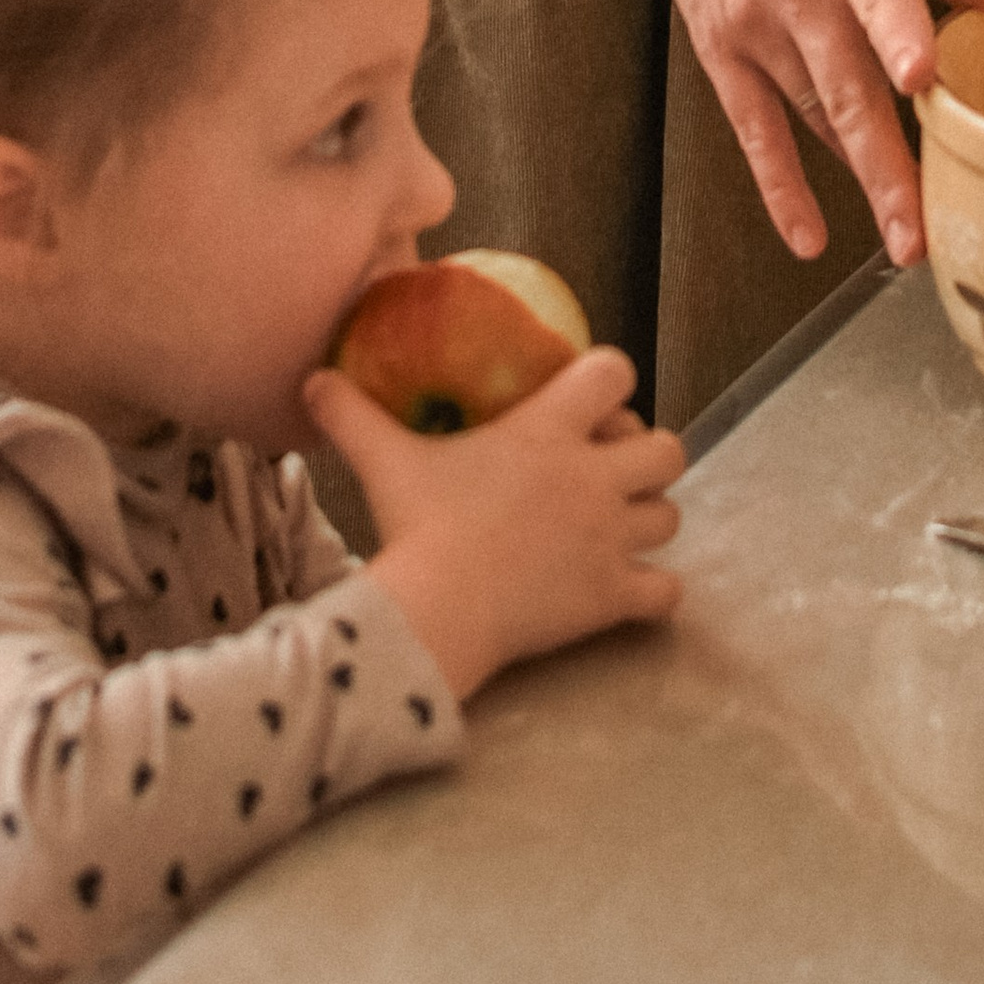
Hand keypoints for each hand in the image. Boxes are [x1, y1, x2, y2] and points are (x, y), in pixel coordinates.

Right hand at [310, 346, 684, 702]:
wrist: (437, 612)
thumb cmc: (418, 528)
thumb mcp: (384, 460)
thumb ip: (351, 415)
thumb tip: (312, 380)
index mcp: (548, 431)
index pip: (614, 371)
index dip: (613, 381)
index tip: (592, 403)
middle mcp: (592, 478)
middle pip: (667, 447)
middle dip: (649, 456)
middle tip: (612, 472)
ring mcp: (610, 538)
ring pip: (671, 516)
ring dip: (649, 520)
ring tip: (617, 529)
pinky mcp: (612, 595)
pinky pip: (666, 589)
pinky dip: (654, 591)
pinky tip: (628, 589)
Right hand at [419, 0, 983, 278]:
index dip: (901, 34)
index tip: (922, 79)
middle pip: (847, 86)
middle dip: (886, 164)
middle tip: (920, 233)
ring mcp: (753, 24)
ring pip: (811, 115)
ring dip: (855, 178)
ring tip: (902, 240)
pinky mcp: (720, 47)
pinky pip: (752, 128)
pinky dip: (779, 185)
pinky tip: (808, 237)